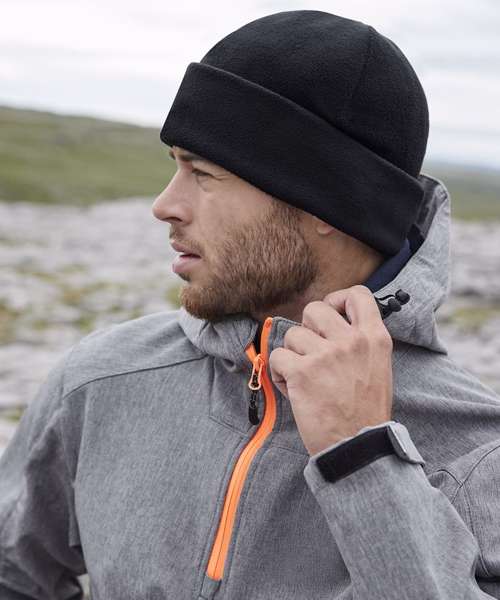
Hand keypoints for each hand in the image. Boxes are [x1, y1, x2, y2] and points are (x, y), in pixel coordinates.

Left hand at [268, 285, 393, 455]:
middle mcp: (351, 341)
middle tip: (311, 350)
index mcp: (374, 338)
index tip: (332, 314)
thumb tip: (333, 324)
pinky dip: (278, 373)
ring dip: (292, 355)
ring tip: (302, 377)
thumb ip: (360, 342)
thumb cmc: (365, 411)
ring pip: (291, 334)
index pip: (358, 294)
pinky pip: (277, 356)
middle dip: (306, 327)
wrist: (357, 446)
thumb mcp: (378, 368)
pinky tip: (291, 388)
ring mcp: (326, 355)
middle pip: (314, 308)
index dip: (338, 299)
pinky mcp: (302, 372)